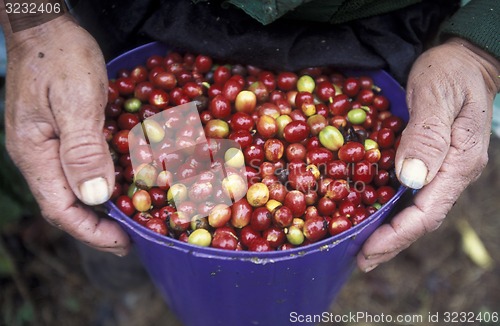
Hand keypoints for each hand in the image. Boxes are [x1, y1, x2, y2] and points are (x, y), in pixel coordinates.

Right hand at [3, 15, 129, 255]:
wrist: (46, 28)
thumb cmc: (60, 57)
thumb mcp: (76, 100)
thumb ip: (83, 149)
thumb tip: (95, 197)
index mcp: (35, 152)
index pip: (60, 208)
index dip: (91, 231)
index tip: (122, 242)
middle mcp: (36, 155)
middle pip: (64, 204)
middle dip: (96, 227)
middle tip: (128, 238)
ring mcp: (45, 145)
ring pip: (70, 189)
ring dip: (98, 209)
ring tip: (126, 219)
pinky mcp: (57, 134)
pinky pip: (76, 169)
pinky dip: (98, 184)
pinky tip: (118, 185)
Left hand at [357, 37, 499, 271]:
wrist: (467, 60)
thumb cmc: (451, 72)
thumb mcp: (436, 95)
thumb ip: (427, 136)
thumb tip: (410, 179)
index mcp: (459, 162)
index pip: (427, 212)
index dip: (396, 235)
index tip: (368, 250)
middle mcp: (454, 172)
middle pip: (422, 219)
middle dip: (391, 242)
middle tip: (361, 261)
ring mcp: (445, 168)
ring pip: (418, 210)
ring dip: (391, 231)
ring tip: (363, 247)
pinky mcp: (434, 161)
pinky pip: (414, 194)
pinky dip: (394, 210)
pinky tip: (375, 214)